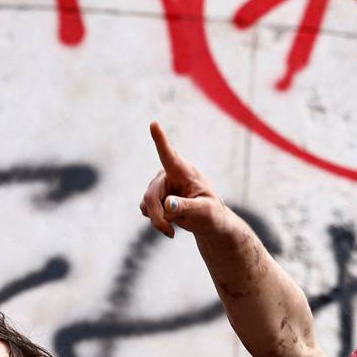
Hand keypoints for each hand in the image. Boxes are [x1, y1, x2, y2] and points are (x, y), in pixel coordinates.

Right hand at [140, 123, 228, 238]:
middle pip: (151, 195)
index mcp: (184, 171)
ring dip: (157, 220)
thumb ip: (185, 207)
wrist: (207, 221)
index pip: (169, 154)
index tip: (154, 124)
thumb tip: (167, 204)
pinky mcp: (154, 196)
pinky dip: (155, 220)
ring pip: (146, 204)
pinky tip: (169, 222)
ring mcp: (159, 185)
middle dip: (158, 216)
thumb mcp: (203, 212)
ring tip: (173, 227)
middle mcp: (168, 174)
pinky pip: (145, 209)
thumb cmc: (211, 213)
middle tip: (169, 232)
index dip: (160, 140)